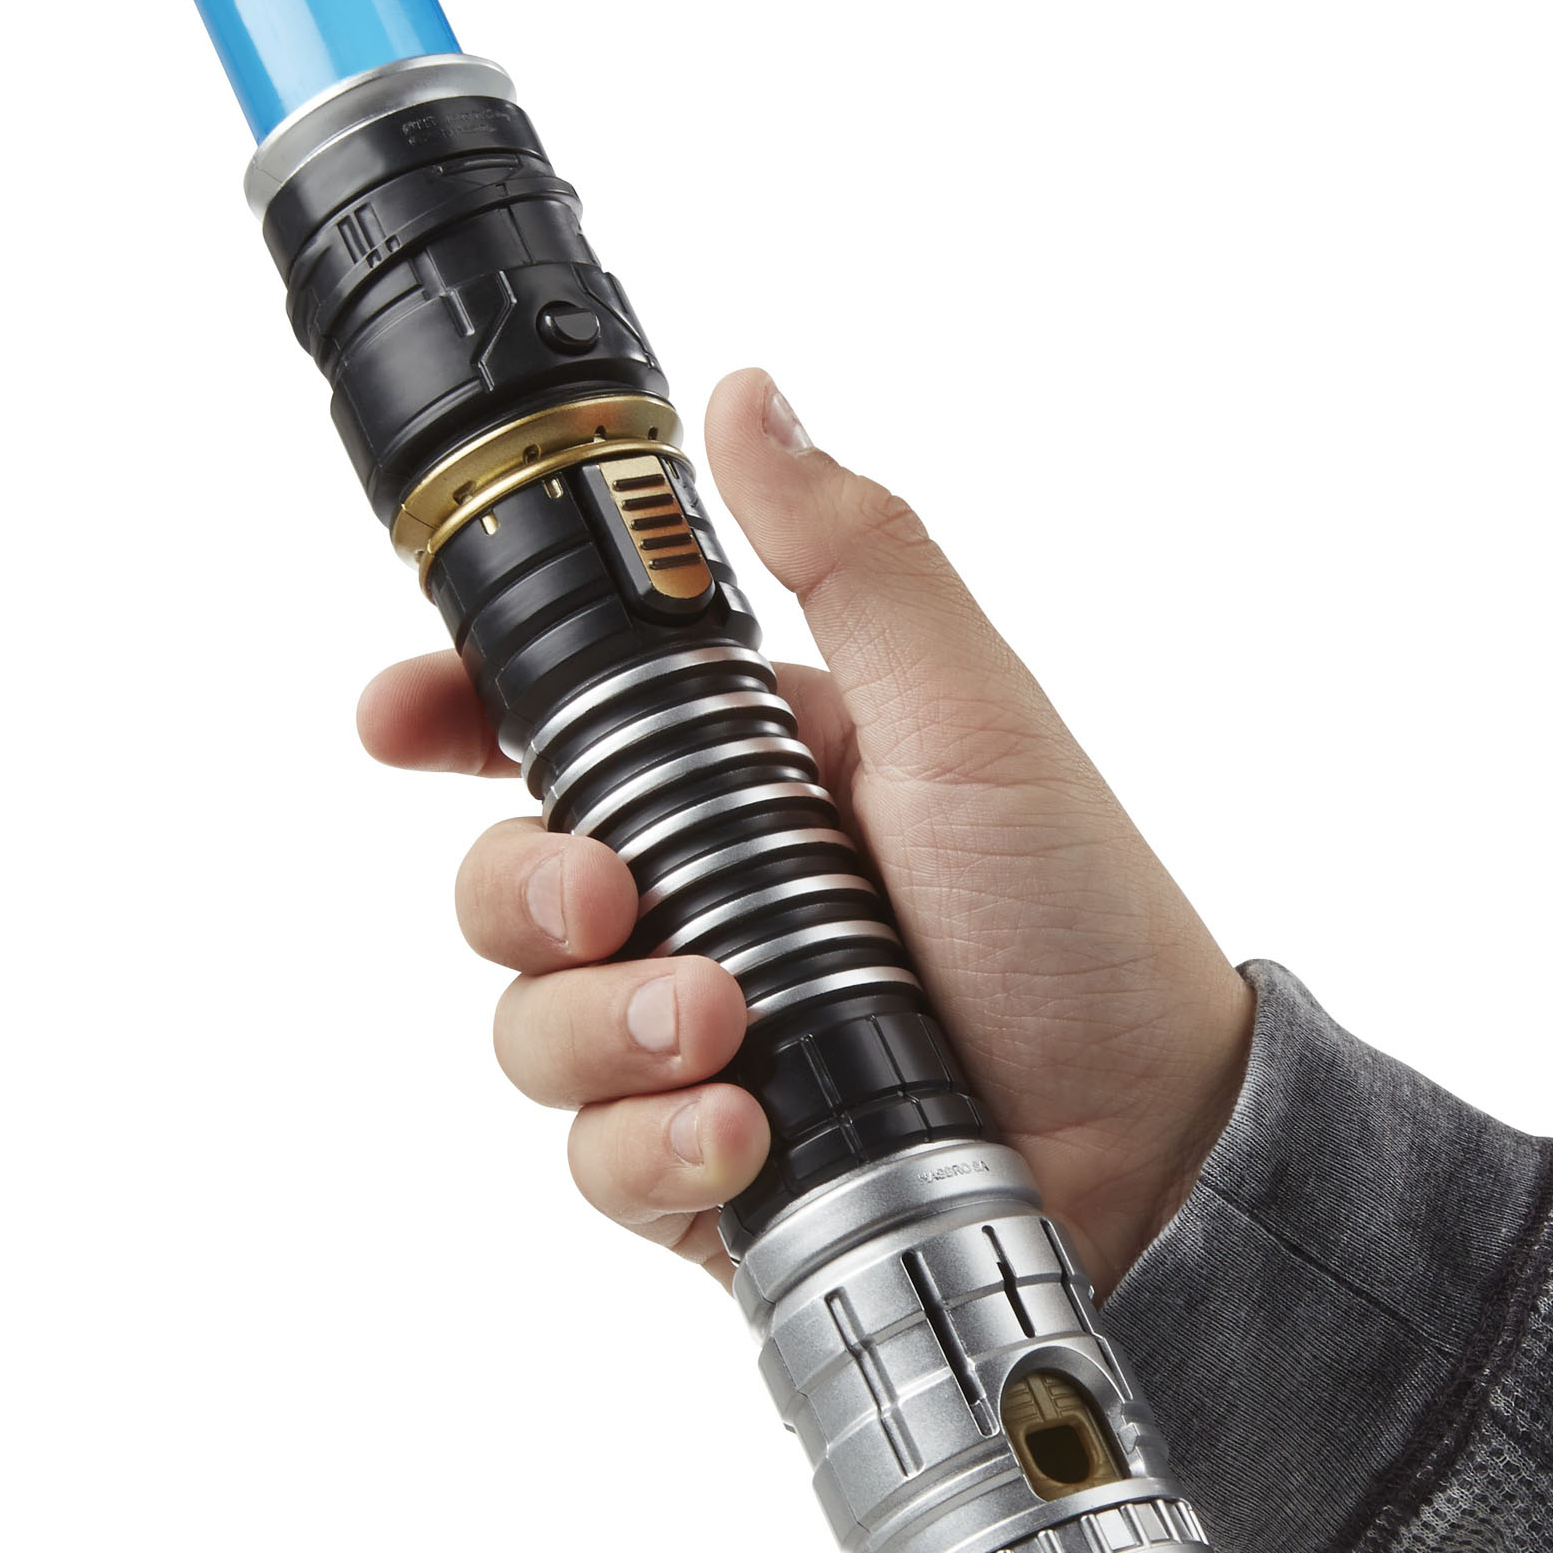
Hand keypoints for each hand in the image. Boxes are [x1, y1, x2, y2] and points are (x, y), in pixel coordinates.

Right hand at [357, 369, 1256, 1292]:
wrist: (1154, 1143)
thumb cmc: (1075, 914)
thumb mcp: (966, 711)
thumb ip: (850, 557)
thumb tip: (747, 396)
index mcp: (752, 770)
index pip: (560, 721)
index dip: (456, 710)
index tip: (399, 716)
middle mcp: (705, 893)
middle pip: (508, 877)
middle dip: (521, 888)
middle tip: (609, 898)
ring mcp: (694, 1028)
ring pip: (532, 1024)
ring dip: (601, 1027)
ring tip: (726, 1032)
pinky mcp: (701, 1155)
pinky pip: (598, 1155)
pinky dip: (650, 1144)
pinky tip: (739, 1131)